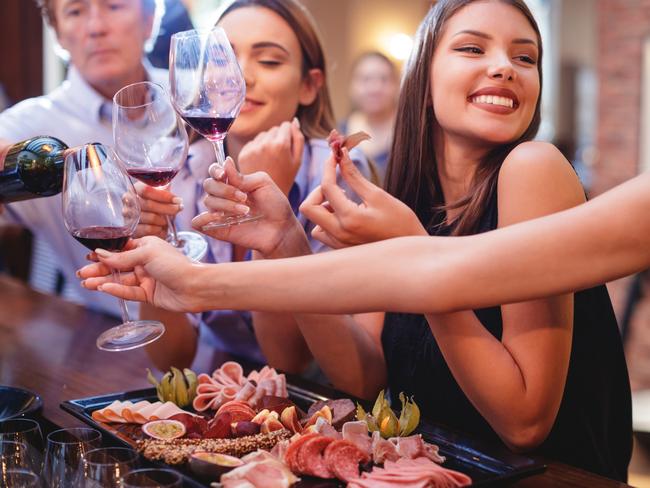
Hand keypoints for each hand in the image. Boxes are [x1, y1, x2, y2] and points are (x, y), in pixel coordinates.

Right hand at [78, 236, 199, 311]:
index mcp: (147, 247)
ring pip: (121, 280)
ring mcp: (147, 279)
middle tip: (82, 274)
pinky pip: (129, 292)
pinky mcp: (149, 294)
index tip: (88, 257)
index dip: (104, 254)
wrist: (195, 286)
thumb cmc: (176, 264)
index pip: (120, 250)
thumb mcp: (147, 253)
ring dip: (104, 281)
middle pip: (117, 266)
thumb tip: (101, 253)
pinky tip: (104, 288)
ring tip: (86, 283)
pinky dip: (116, 290)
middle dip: (99, 270)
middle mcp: (145, 262)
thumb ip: (123, 256)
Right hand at [133, 181, 182, 238]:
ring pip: (151, 218)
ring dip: (164, 220)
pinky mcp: (132, 230)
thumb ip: (166, 191)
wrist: (151, 225)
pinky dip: (159, 229)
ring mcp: (128, 216)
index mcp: (134, 189)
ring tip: (167, 220)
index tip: (177, 199)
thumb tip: (172, 189)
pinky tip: (162, 228)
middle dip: (168, 208)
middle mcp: (128, 201)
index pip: (147, 190)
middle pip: (149, 204)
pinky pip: (149, 229)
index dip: (164, 195)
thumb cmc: (156, 207)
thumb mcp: (161, 196)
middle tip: (179, 208)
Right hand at [191, 158, 301, 256]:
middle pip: (208, 185)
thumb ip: (242, 176)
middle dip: (224, 189)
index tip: (223, 174)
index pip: (214, 172)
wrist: (281, 228)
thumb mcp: (262, 183)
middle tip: (243, 197)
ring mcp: (219, 213)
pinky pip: (197, 222)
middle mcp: (223, 197)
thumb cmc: (275, 205)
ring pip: (208, 201)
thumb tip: (226, 162)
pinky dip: (203, 218)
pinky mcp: (217, 229)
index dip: (215, 170)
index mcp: (232, 183)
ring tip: (245, 211)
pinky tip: (220, 216)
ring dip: (226, 204)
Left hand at [237, 118, 303, 194]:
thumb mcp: (297, 160)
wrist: (267, 196)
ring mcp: (252, 149)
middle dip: (277, 138)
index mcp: (280, 145)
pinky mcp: (243, 153)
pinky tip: (261, 161)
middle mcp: (265, 144)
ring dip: (266, 142)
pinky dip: (257, 149)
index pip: (286, 125)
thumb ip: (298, 139)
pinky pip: (252, 142)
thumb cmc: (285, 178)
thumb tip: (294, 121)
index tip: (288, 146)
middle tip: (279, 156)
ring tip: (270, 159)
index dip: (289, 135)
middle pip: (273, 129)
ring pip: (262, 135)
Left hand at [300, 148, 426, 247]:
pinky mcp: (341, 250)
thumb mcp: (377, 195)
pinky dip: (328, 221)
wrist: (411, 250)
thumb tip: (341, 155)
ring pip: (314, 223)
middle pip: (308, 208)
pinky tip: (345, 215)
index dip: (328, 167)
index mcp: (349, 219)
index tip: (334, 157)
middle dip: (319, 191)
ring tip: (345, 202)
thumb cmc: (400, 221)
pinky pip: (323, 233)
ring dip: (323, 208)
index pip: (327, 187)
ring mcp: (339, 244)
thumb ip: (354, 176)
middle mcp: (339, 234)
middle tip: (338, 185)